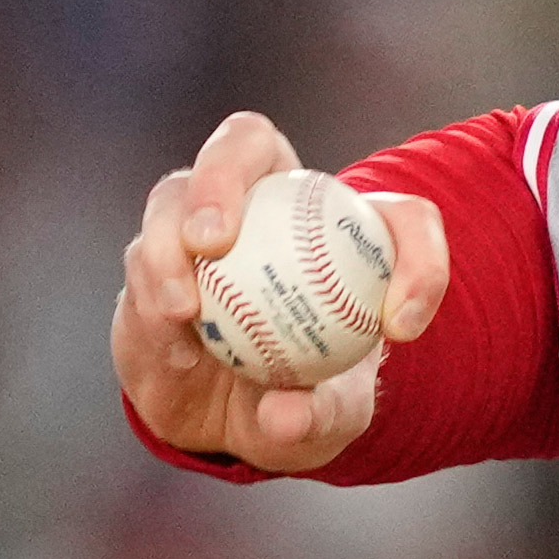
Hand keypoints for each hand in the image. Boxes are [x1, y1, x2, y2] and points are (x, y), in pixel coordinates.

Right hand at [110, 109, 443, 477]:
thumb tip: (286, 415)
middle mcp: (265, 202)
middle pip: (245, 140)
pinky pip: (143, 259)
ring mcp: (196, 224)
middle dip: (223, 176)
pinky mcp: (149, 260)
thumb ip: (317, 413)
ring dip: (170, 242)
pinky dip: (153, 293)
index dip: (416, 256)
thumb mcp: (329, 417)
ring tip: (183, 306)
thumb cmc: (304, 399)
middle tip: (215, 240)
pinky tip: (173, 338)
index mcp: (344, 231)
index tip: (400, 327)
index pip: (399, 216)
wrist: (237, 418)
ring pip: (174, 195)